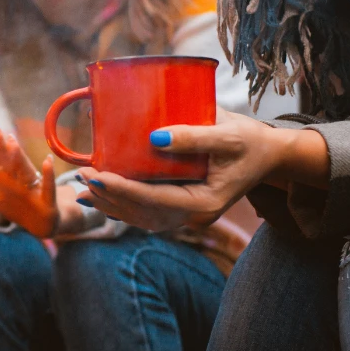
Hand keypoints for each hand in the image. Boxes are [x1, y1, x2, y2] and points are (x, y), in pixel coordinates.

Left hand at [0, 125, 62, 236]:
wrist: (41, 222)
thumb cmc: (15, 203)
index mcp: (4, 179)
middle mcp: (18, 178)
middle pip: (7, 161)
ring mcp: (33, 187)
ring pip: (24, 170)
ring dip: (18, 157)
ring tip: (11, 141)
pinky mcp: (47, 200)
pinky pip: (47, 187)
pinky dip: (48, 175)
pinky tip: (47, 161)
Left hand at [74, 109, 324, 230]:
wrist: (268, 154)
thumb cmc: (251, 141)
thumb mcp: (228, 134)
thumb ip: (193, 137)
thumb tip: (154, 137)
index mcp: (205, 202)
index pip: (154, 200)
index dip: (122, 189)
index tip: (96, 175)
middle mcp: (193, 215)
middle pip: (142, 212)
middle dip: (109, 196)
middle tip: (81, 178)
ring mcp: (187, 214)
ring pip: (141, 216)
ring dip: (110, 203)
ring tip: (82, 189)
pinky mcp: (181, 206)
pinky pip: (147, 211)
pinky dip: (122, 205)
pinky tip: (101, 197)